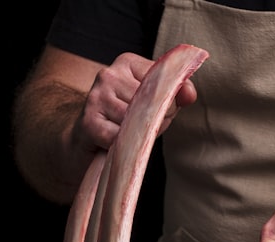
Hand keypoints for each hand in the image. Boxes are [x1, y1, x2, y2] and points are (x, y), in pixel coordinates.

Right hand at [69, 52, 197, 155]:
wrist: (84, 139)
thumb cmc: (123, 119)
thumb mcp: (151, 102)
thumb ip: (175, 94)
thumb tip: (189, 93)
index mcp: (126, 62)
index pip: (162, 79)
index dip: (170, 102)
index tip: (162, 111)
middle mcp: (109, 74)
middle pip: (149, 101)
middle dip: (156, 121)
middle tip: (144, 128)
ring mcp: (96, 97)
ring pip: (135, 120)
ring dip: (139, 134)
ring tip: (130, 135)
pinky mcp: (89, 122)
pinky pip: (119, 137)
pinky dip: (123, 145)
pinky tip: (116, 143)